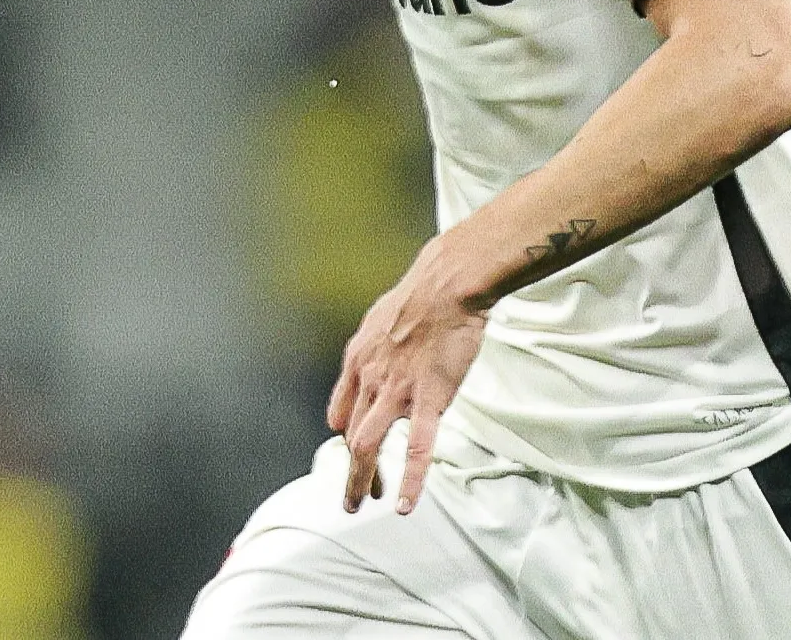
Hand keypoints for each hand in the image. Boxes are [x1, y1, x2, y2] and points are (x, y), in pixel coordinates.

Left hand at [325, 241, 489, 515]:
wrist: (448, 284)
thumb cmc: (422, 297)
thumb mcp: (380, 319)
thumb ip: (373, 348)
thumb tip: (370, 362)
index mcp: (358, 361)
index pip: (342, 412)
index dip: (347, 436)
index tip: (355, 450)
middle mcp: (369, 379)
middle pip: (350, 436)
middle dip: (350, 472)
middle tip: (353, 498)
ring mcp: (396, 392)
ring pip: (368, 447)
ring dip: (364, 481)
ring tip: (367, 503)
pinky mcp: (428, 399)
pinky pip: (416, 448)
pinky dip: (409, 481)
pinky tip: (404, 505)